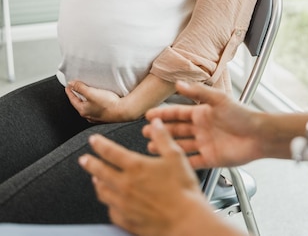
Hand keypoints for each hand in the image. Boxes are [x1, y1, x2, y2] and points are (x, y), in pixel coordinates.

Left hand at [65, 81, 123, 122]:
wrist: (122, 111)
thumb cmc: (108, 104)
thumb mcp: (91, 93)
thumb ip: (80, 88)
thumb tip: (72, 84)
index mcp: (83, 110)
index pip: (72, 100)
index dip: (70, 92)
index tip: (68, 86)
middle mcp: (89, 115)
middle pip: (80, 103)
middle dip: (78, 95)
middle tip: (76, 88)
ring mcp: (97, 116)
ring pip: (88, 106)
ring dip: (87, 99)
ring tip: (88, 92)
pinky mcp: (105, 115)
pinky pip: (96, 107)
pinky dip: (95, 102)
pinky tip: (99, 99)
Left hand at [78, 123, 208, 235]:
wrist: (185, 221)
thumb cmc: (183, 190)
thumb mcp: (176, 156)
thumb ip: (163, 137)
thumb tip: (155, 123)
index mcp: (136, 167)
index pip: (110, 152)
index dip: (99, 144)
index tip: (93, 140)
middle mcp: (125, 185)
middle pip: (100, 172)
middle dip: (90, 163)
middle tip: (84, 159)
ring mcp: (124, 204)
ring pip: (103, 192)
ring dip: (97, 183)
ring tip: (95, 179)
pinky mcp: (127, 221)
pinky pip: (111, 211)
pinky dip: (108, 203)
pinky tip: (110, 202)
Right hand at [144, 81, 263, 168]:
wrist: (259, 135)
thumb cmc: (243, 115)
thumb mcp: (219, 99)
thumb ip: (198, 92)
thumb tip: (180, 83)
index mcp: (202, 112)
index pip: (178, 113)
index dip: (163, 114)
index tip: (149, 114)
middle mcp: (202, 128)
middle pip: (176, 130)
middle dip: (161, 131)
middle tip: (145, 132)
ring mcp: (205, 144)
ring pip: (181, 145)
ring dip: (167, 146)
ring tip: (151, 148)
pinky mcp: (211, 158)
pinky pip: (193, 161)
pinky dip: (182, 162)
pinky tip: (170, 163)